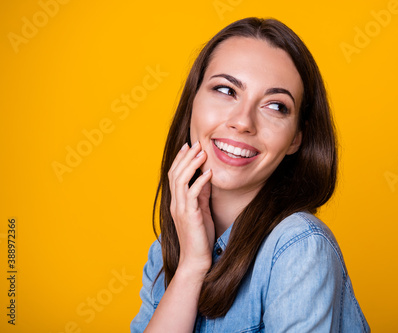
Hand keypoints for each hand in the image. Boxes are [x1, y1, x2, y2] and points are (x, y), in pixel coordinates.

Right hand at [168, 141, 213, 276]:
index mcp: (177, 202)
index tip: (189, 146)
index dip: (181, 160)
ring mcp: (181, 210)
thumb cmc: (200, 236)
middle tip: (196, 144)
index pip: (175, 175)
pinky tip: (209, 173)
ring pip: (181, 181)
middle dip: (186, 158)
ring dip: (192, 165)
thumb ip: (202, 194)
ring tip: (202, 153)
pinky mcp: (190, 216)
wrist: (196, 260)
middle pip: (176, 174)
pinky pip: (193, 195)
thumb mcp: (201, 210)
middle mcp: (176, 204)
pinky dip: (200, 182)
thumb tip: (207, 177)